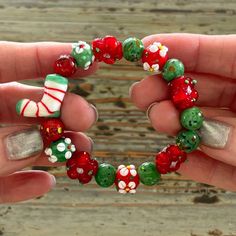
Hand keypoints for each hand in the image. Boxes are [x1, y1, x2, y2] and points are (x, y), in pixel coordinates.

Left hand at [0, 42, 97, 202]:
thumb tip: (32, 146)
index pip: (11, 60)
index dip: (51, 57)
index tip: (87, 60)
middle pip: (24, 104)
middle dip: (61, 109)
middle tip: (86, 118)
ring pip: (18, 140)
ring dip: (51, 146)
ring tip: (81, 150)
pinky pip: (0, 176)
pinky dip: (21, 181)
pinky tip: (44, 182)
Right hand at [130, 33, 235, 190]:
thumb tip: (206, 134)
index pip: (221, 54)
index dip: (183, 48)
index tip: (146, 48)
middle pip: (206, 90)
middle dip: (170, 89)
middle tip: (142, 95)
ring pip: (206, 127)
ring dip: (178, 126)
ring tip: (158, 121)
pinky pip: (218, 165)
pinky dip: (197, 164)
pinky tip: (175, 160)